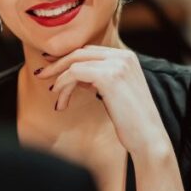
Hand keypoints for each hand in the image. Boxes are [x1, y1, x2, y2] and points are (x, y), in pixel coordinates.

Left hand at [36, 46, 170, 157]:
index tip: (52, 67)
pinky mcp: (109, 76)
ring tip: (56, 98)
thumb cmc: (132, 121)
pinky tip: (61, 100)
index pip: (90, 51)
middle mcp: (123, 56)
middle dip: (58, 64)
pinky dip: (64, 85)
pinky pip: (75, 73)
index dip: (68, 58)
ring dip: (60, 80)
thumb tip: (75, 74)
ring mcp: (117, 64)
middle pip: (81, 52)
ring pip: (75, 62)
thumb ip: (99, 78)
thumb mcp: (115, 93)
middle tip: (41, 75)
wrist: (148, 138)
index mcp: (127, 57)